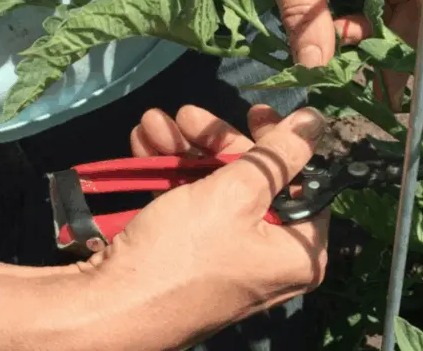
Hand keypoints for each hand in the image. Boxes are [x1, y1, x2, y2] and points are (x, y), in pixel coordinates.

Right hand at [85, 104, 330, 343]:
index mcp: (300, 252)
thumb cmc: (184, 252)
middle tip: (188, 114)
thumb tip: (316, 120)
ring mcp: (230, 257)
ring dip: (185, 150)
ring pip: (219, 187)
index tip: (254, 113)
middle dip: (216, 141)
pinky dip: (171, 174)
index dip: (279, 143)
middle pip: (257, 181)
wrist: (106, 310)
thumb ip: (281, 152)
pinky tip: (143, 143)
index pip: (304, 182)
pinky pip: (193, 206)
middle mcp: (271, 257)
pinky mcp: (193, 257)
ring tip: (153, 123)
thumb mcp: (238, 192)